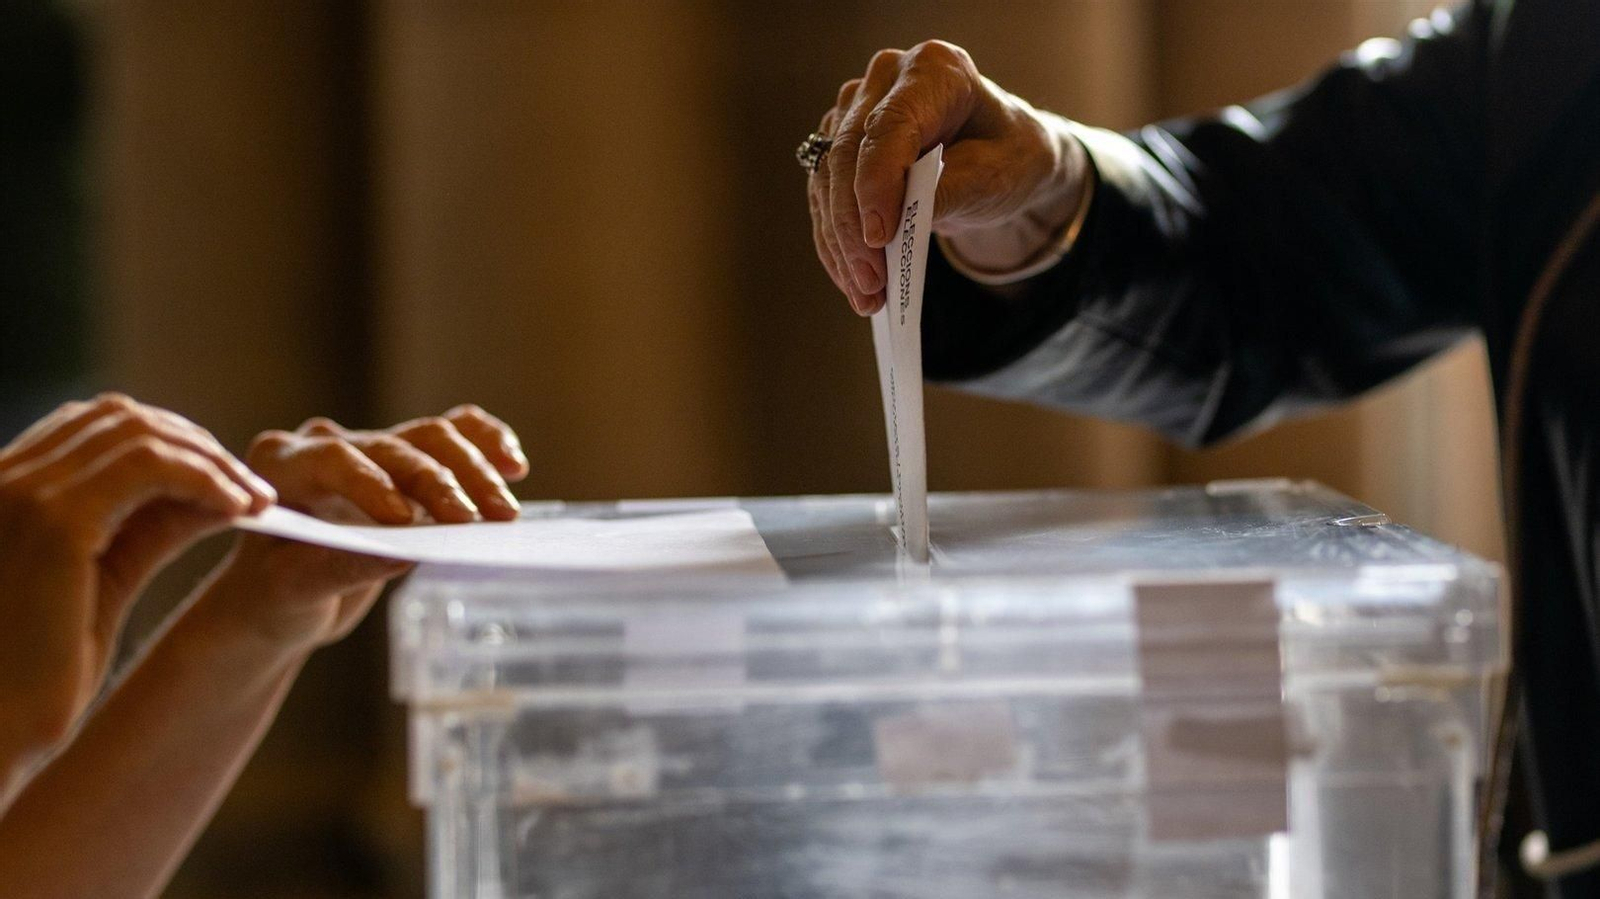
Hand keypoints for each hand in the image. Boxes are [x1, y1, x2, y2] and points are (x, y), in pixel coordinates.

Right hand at [0, 395, 273, 761]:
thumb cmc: (42, 670)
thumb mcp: (105, 576)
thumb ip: (150, 526)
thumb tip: (218, 492)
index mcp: (7, 487)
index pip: (96, 426)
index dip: (170, 442)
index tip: (223, 479)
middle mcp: (7, 477)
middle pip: (121, 418)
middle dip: (196, 444)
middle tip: (251, 487)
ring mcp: (26, 492)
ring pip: (141, 433)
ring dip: (211, 460)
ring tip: (256, 500)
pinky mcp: (56, 520)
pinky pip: (151, 466)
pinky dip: (206, 476)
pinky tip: (239, 509)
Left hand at [197, 405, 529, 651]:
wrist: (284, 595)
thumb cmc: (276, 593)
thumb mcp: (296, 589)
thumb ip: (341, 568)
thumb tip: (403, 555)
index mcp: (281, 463)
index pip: (335, 458)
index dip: (372, 483)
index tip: (404, 522)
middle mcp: (326, 442)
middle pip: (395, 447)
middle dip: (440, 482)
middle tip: (473, 521)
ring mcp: (371, 445)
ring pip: (432, 438)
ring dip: (475, 471)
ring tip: (504, 512)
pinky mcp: (407, 457)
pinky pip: (454, 433)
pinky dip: (486, 444)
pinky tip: (514, 463)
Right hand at [808, 40, 1090, 313]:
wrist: (1000, 155)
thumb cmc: (1007, 156)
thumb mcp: (998, 177)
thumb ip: (952, 192)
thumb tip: (899, 221)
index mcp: (935, 70)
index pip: (889, 126)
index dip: (877, 182)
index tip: (879, 236)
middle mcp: (885, 79)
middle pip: (847, 154)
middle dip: (854, 225)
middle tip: (871, 282)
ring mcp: (855, 108)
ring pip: (827, 179)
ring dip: (841, 243)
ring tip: (866, 294)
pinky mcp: (838, 142)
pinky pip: (825, 197)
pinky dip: (837, 243)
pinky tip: (853, 281)